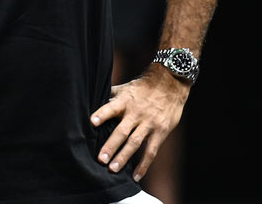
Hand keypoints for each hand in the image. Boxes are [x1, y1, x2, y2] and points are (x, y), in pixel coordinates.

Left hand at [89, 66, 188, 180]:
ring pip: (135, 143)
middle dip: (111, 145)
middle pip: (122, 131)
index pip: (111, 107)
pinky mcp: (160, 132)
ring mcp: (149, 124)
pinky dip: (144, 165)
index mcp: (125, 101)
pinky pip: (151, 151)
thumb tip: (91, 102)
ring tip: (112, 169)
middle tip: (100, 159)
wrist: (170, 84)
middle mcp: (136, 113)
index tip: (92, 122)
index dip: (102, 114)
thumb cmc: (143, 87)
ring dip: (123, 157)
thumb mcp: (125, 88)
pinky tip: (136, 176)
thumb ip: (111, 96)